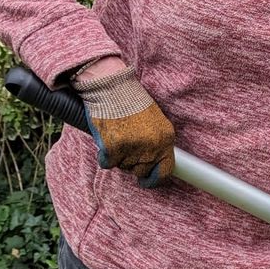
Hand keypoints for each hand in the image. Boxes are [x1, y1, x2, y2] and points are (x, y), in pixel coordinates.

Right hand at [71, 56, 174, 185]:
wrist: (112, 87)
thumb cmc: (131, 102)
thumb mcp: (154, 121)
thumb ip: (157, 142)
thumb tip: (153, 163)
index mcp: (166, 138)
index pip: (165, 170)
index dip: (154, 179)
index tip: (146, 181)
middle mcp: (152, 146)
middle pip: (141, 170)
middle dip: (131, 162)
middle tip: (125, 144)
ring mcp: (133, 148)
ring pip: (122, 167)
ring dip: (117, 156)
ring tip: (117, 134)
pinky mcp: (113, 148)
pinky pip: (107, 163)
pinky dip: (103, 155)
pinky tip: (106, 139)